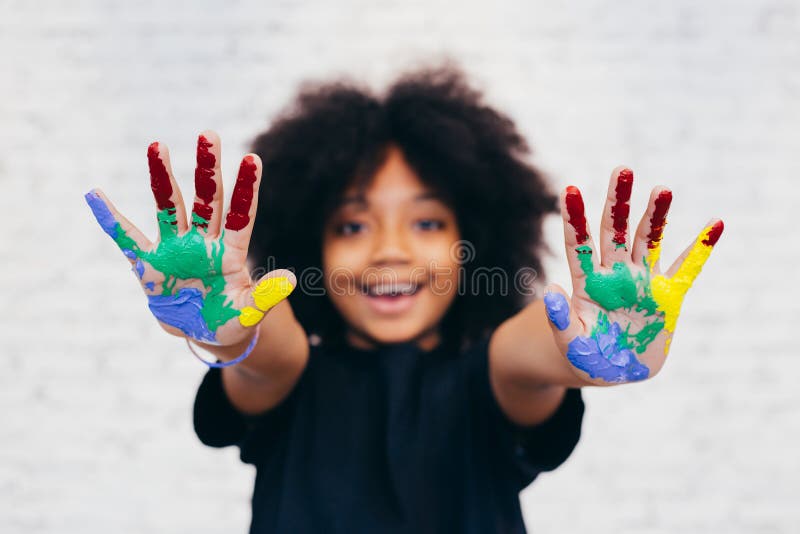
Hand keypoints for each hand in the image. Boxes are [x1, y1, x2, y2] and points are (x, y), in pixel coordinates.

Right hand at [85, 131, 294, 346]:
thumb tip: (291, 278)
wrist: (202, 333)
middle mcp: (202, 243)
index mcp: (230, 253)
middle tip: (209, 134)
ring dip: (163, 179)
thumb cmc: (231, 319)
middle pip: (207, 201)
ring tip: (157, 146)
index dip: (246, 190)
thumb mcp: (250, 311)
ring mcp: (174, 250)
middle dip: (207, 169)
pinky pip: (126, 238)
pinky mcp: (148, 265)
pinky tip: (94, 195)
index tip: (253, 159)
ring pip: (169, 208)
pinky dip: (110, 219)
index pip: (241, 217)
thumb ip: (266, 295)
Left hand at [543, 167, 722, 384]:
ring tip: (662, 189)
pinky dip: (701, 249)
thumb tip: (550, 290)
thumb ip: (559, 319)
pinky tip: (715, 224)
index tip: (569, 189)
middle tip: (622, 170)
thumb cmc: (584, 356)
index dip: (575, 219)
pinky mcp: (667, 297)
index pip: (579, 245)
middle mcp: (614, 275)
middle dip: (618, 202)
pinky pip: (687, 269)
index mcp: (588, 284)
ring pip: (648, 241)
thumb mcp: (569, 342)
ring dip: (655, 216)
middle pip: (614, 232)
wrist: (612, 368)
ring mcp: (642, 283)